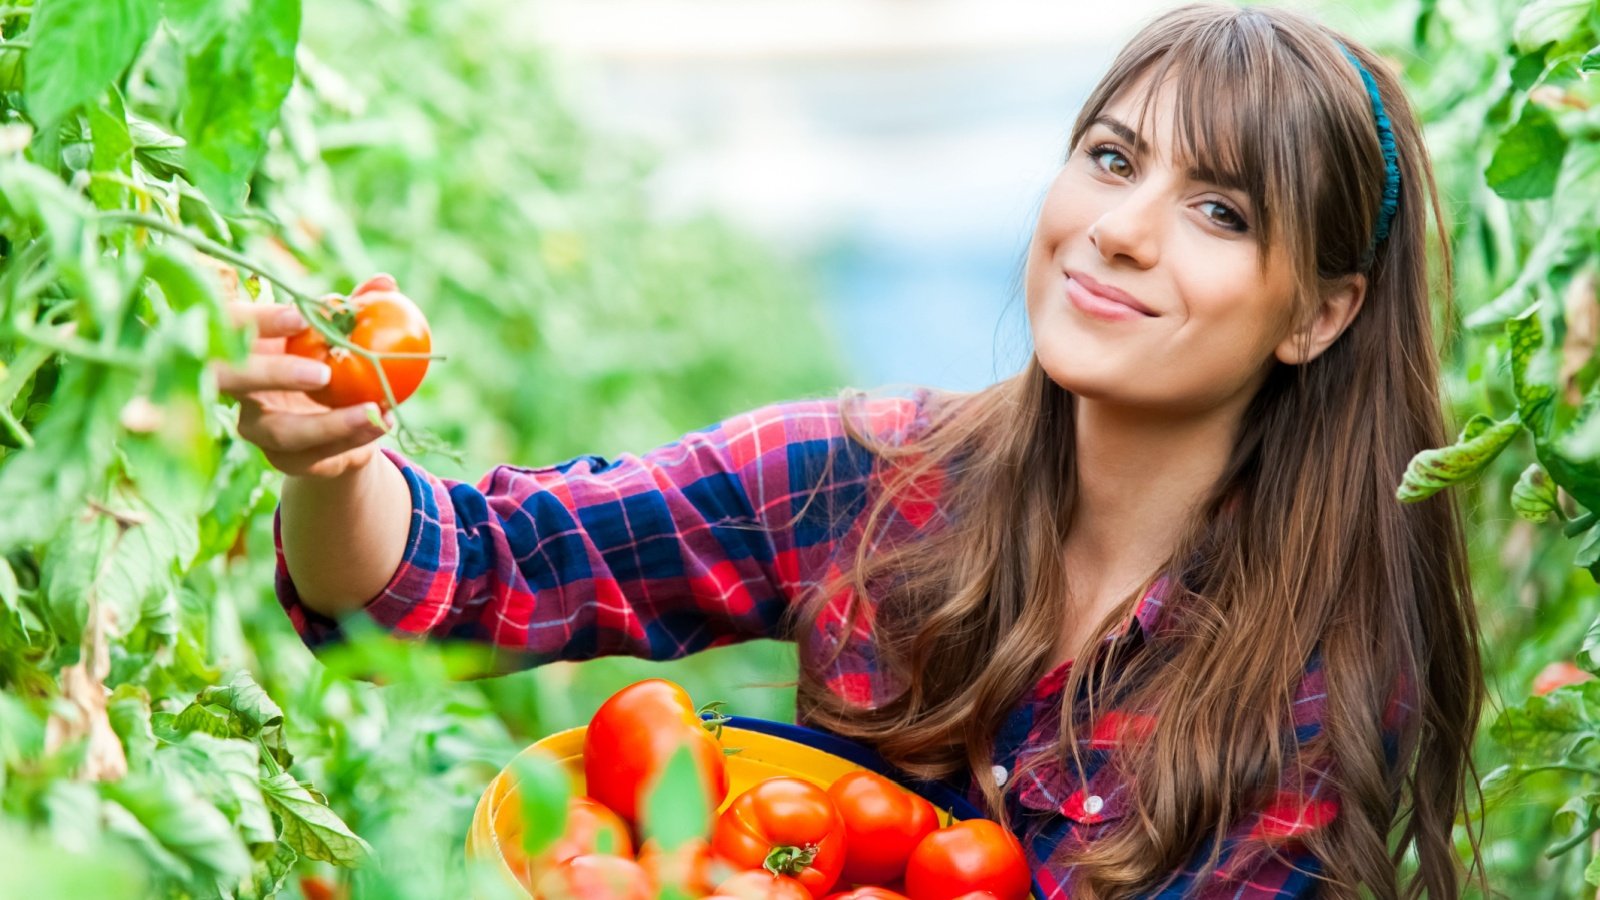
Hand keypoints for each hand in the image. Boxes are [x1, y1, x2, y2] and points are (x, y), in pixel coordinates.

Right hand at [213, 301, 394, 478]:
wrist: (334, 424)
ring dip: (331, 423)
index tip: (300, 316)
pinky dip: (352, 440)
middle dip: (272, 374)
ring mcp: (257, 428)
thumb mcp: (338, 334)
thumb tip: (385, 281)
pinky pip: (315, 455)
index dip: (259, 321)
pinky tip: (382, 424)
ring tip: (375, 410)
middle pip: (233, 381)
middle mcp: (239, 388)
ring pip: (282, 431)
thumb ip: (354, 308)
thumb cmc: (328, 361)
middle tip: (324, 373)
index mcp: (244, 344)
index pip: (232, 326)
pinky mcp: (283, 459)